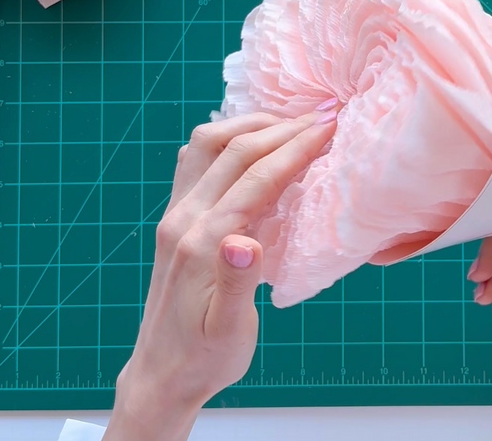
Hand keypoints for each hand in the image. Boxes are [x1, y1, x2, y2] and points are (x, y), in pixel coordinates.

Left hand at [105, 110, 337, 440]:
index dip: (295, 147)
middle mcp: (182, 219)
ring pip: (208, 144)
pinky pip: (197, 159)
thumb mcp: (229, 333)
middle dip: (282, 127)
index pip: (255, 178)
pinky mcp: (174, 218)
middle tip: (325, 116)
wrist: (160, 374)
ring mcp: (174, 215)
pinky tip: (254, 144)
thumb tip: (245, 242)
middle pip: (233, 150)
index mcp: (201, 243)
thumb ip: (238, 286)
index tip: (331, 127)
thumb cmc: (204, 358)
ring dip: (252, 125)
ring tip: (294, 123)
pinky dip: (230, 138)